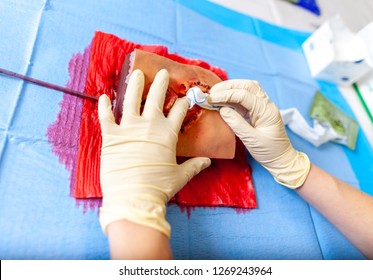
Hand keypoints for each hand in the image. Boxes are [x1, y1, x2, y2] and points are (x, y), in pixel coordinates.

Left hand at [98, 69, 210, 236]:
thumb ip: (194, 165)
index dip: (183, 101)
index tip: (185, 95)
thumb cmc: (159, 187)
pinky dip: (104, 106)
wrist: (133, 198)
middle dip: (161, 83)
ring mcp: (128, 129)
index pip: (178, 111)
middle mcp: (149, 125)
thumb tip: (208, 161)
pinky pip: (106, 117)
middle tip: (163, 72)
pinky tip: (103, 96)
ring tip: (137, 73)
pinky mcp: (111, 136)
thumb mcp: (180, 176)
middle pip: (156, 98)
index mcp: (167, 133)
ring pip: (132, 100)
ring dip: (135, 85)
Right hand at [209, 80, 309, 188]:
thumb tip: (222, 110)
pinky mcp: (258, 111)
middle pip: (247, 85)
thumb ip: (236, 123)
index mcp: (267, 111)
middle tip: (212, 92)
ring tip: (216, 94)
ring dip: (231, 89)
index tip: (211, 99)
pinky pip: (246, 98)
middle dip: (228, 86)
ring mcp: (263, 107)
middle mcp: (266, 105)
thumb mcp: (251, 140)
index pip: (244, 95)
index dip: (226, 95)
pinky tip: (223, 101)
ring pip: (247, 89)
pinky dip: (233, 97)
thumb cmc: (269, 152)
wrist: (281, 159)